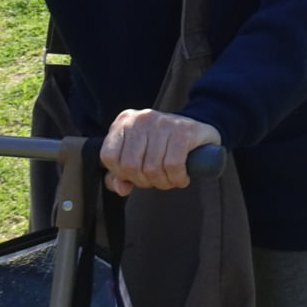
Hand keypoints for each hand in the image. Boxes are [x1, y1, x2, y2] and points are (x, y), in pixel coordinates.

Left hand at [100, 109, 220, 196]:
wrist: (198, 132)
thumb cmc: (162, 146)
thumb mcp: (136, 157)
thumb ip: (120, 175)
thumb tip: (121, 188)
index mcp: (124, 122)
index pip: (108, 155)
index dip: (120, 173)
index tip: (134, 176)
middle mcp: (142, 118)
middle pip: (131, 164)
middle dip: (143, 181)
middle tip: (155, 181)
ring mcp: (164, 122)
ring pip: (152, 167)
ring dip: (162, 182)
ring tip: (170, 180)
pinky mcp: (184, 130)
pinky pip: (173, 165)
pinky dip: (177, 178)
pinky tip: (181, 178)